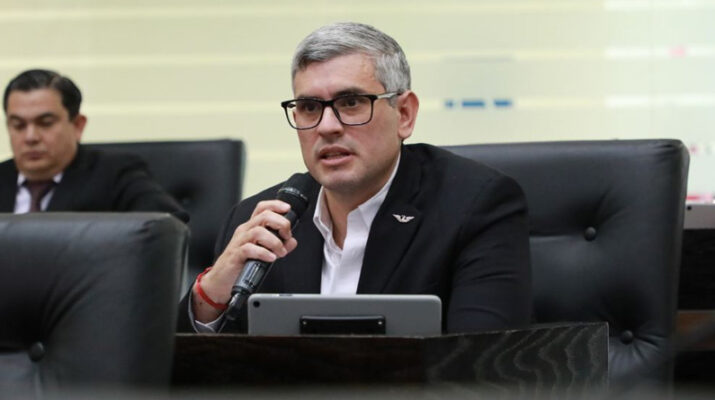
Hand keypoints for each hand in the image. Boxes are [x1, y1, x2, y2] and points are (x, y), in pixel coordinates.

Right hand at [192, 200, 297, 321]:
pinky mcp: (235, 255)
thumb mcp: (263, 252)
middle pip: (264, 216)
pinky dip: (263, 253)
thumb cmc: (241, 263)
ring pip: (258, 232)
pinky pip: (249, 249)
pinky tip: (271, 258)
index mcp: (251, 227)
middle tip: (287, 236)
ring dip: (275, 242)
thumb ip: (279, 245)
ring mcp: (239, 242)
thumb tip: (292, 241)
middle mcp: (245, 231)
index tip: (287, 208)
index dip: (275, 205)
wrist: (221, 279)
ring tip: (280, 252)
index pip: (262, 208)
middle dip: (281, 224)